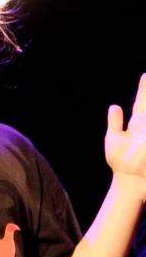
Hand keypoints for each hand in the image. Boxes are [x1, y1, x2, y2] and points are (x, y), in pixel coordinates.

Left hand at [105, 73, 145, 200]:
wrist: (129, 182)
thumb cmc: (120, 162)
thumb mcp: (114, 140)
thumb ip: (115, 122)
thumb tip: (114, 106)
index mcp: (138, 124)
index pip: (141, 103)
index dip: (143, 89)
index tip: (144, 75)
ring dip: (145, 101)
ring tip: (144, 91)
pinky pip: (145, 127)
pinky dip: (144, 121)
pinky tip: (143, 117)